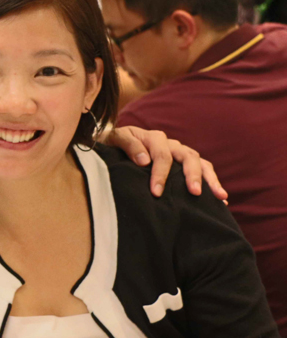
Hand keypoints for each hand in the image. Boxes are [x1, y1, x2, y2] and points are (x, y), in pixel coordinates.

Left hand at [104, 126, 226, 199]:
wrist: (116, 143)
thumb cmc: (116, 144)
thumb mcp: (116, 139)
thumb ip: (128, 145)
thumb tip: (144, 160)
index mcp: (154, 138)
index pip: (162, 156)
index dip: (160, 174)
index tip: (156, 192)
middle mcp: (171, 144)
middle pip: (188, 156)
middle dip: (192, 175)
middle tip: (195, 193)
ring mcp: (180, 152)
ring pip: (200, 162)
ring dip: (210, 179)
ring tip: (219, 196)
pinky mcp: (185, 162)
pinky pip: (203, 169)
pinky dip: (213, 182)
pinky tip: (221, 199)